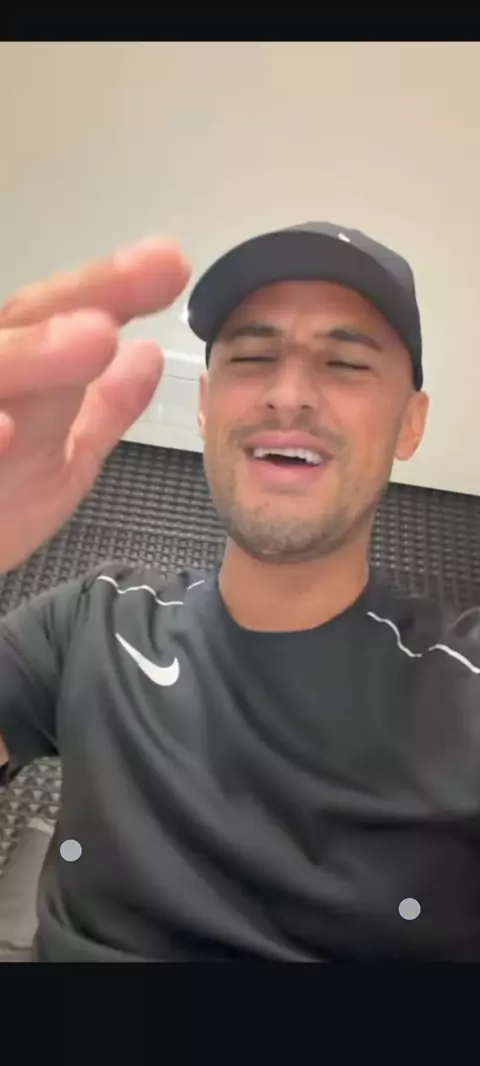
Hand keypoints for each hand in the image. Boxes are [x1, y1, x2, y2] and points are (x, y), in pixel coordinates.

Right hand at [0, 238, 189, 572]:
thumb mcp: (60, 463)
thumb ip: (103, 410)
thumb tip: (149, 353)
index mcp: (12, 369)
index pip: (52, 316)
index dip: (109, 288)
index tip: (171, 264)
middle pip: (14, 330)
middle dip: (64, 320)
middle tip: (111, 321)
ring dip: (31, 357)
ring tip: (90, 342)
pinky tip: (7, 432)